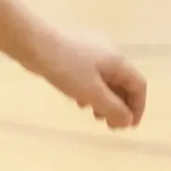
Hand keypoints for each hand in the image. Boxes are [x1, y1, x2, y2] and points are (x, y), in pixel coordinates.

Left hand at [33, 28, 147, 129]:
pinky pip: (89, 76)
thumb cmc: (65, 68)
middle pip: (122, 83)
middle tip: (109, 125)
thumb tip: (127, 121)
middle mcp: (108, 55)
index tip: (128, 127)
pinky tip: (77, 100)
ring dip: (103, 100)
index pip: (138, 85)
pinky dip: (89, 91)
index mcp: (118, 61)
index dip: (137, 107)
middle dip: (119, 106)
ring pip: (105, 81)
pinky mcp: (73, 54)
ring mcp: (90, 52)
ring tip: (94, 116)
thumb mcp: (91, 92)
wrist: (32, 43)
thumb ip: (112, 108)